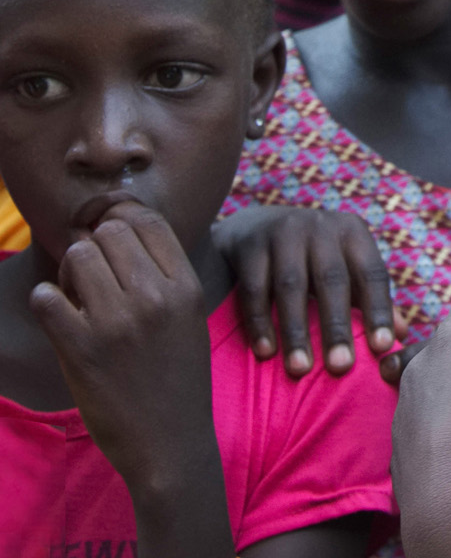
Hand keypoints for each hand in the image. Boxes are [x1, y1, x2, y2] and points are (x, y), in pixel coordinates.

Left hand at [30, 204, 226, 505]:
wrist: (170, 442)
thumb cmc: (178, 379)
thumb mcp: (190, 320)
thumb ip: (166, 278)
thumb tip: (123, 233)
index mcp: (186, 288)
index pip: (148, 221)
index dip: (122, 221)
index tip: (111, 239)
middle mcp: (155, 298)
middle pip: (109, 233)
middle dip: (94, 246)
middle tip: (92, 275)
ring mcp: (117, 322)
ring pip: (78, 257)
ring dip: (69, 272)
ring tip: (76, 296)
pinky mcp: (81, 349)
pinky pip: (46, 298)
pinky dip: (47, 302)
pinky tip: (60, 318)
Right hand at [212, 204, 397, 377]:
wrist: (254, 227)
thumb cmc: (312, 258)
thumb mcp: (345, 268)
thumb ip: (370, 299)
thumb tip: (402, 335)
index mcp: (352, 233)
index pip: (372, 273)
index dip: (379, 310)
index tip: (383, 348)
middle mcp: (321, 227)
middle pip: (332, 280)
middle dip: (336, 326)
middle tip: (340, 367)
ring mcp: (282, 232)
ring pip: (291, 286)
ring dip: (296, 330)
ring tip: (300, 369)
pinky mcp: (249, 245)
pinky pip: (254, 288)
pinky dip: (260, 322)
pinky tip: (266, 352)